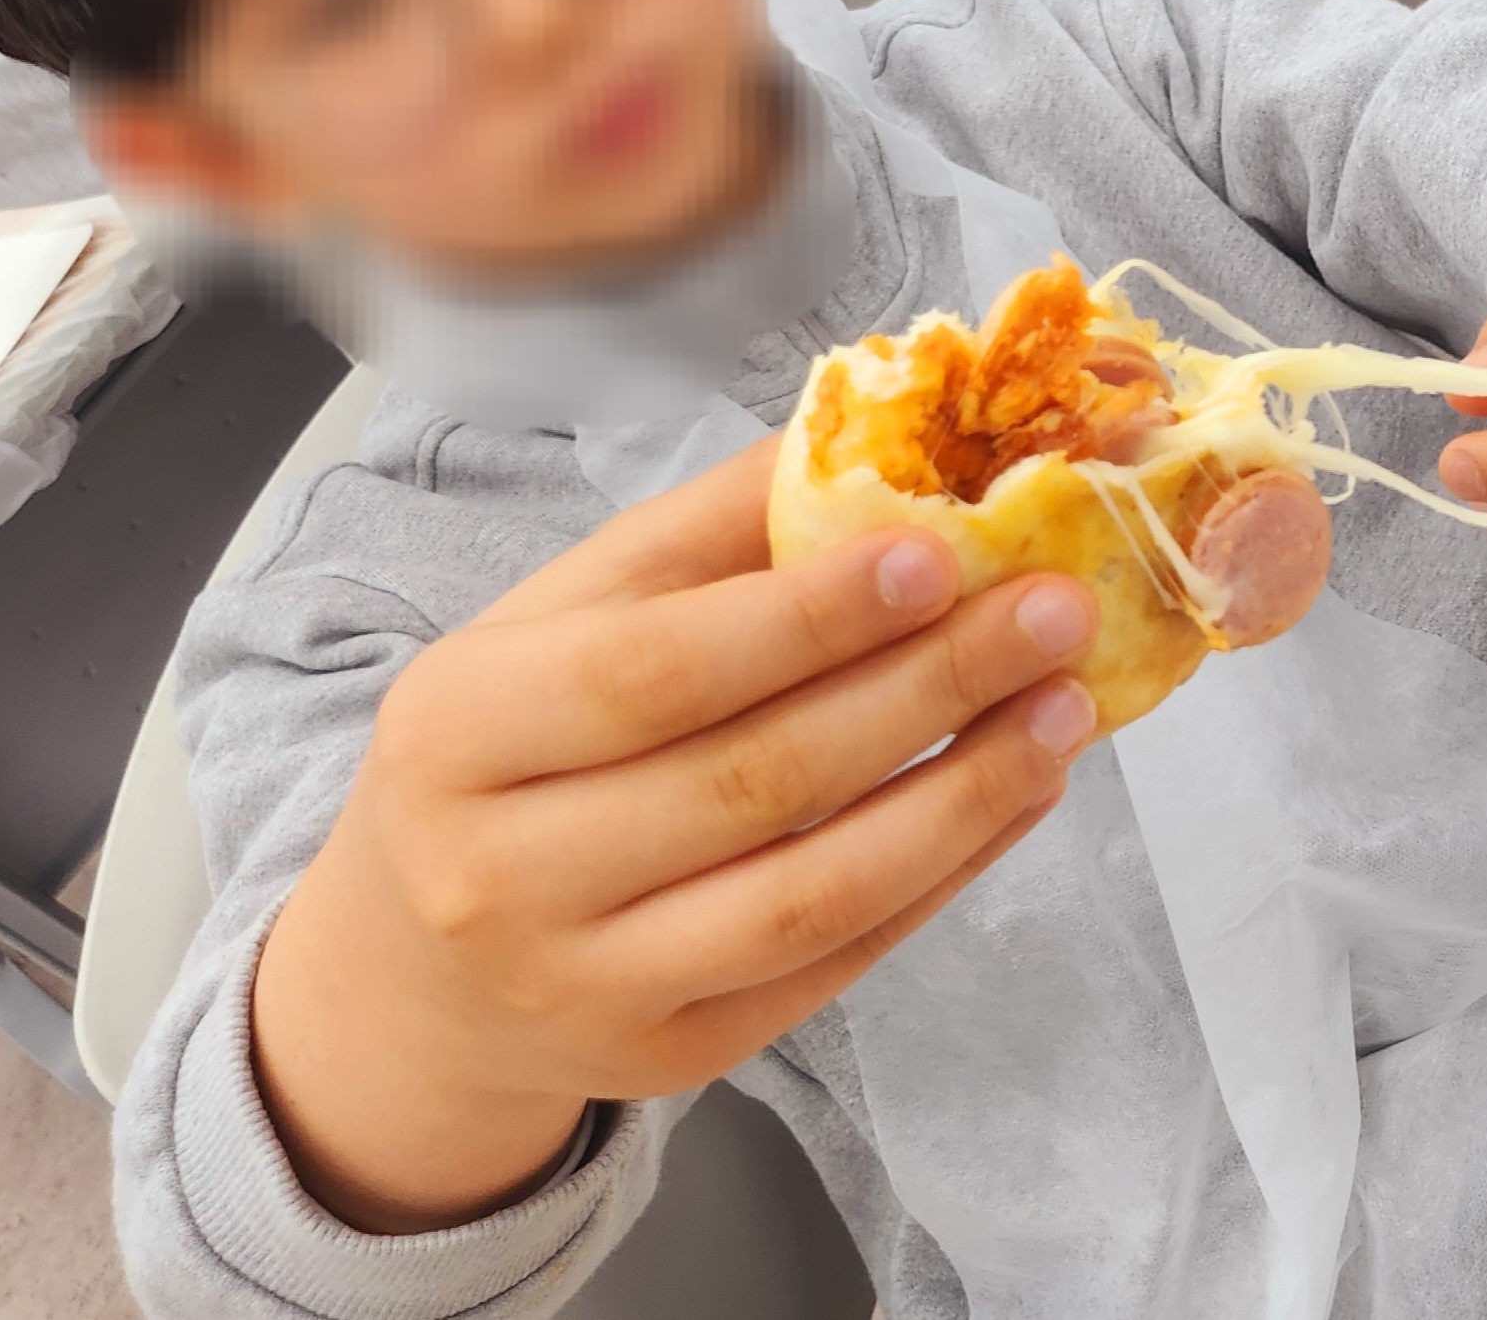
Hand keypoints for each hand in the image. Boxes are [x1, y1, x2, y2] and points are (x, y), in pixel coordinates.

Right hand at [249, 441, 1101, 1234]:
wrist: (420, 971)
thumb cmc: (513, 749)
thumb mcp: (561, 622)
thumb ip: (705, 535)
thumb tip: (870, 431)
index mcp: (458, 729)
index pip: (651, 670)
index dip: (804, 616)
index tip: (941, 553)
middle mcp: (501, 873)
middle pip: (750, 779)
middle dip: (924, 688)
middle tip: (1053, 611)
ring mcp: (588, 984)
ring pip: (809, 893)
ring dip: (963, 795)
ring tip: (1066, 708)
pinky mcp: (674, 1054)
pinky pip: (836, 961)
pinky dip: (946, 871)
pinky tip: (1020, 791)